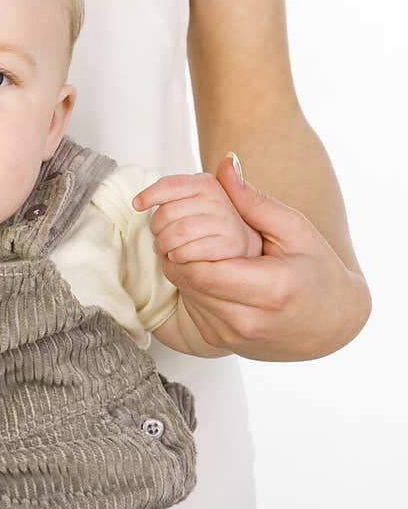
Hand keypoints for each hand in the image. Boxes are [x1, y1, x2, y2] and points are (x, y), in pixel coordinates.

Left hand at [133, 155, 371, 361]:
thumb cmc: (318, 272)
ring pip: (186, 295)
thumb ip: (255, 201)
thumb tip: (225, 166)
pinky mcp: (221, 343)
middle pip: (189, 281)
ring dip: (182, 268)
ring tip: (193, 246)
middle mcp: (248, 320)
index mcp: (270, 290)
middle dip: (178, 252)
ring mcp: (232, 336)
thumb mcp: (295, 229)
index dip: (184, 244)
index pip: (202, 268)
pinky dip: (191, 286)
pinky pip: (192, 309)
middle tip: (180, 229)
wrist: (329, 323)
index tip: (186, 223)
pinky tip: (206, 269)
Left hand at [134, 164, 262, 263]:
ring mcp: (225, 222)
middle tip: (157, 237)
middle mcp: (218, 199)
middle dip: (156, 228)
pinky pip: (191, 250)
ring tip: (164, 249)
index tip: (137, 204)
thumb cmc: (211, 224)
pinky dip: (178, 255)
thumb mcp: (197, 200)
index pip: (171, 184)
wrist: (243, 247)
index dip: (150, 194)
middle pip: (168, 212)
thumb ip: (184, 186)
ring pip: (178, 232)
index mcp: (206, 184)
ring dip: (164, 244)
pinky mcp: (229, 245)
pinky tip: (177, 256)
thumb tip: (197, 165)